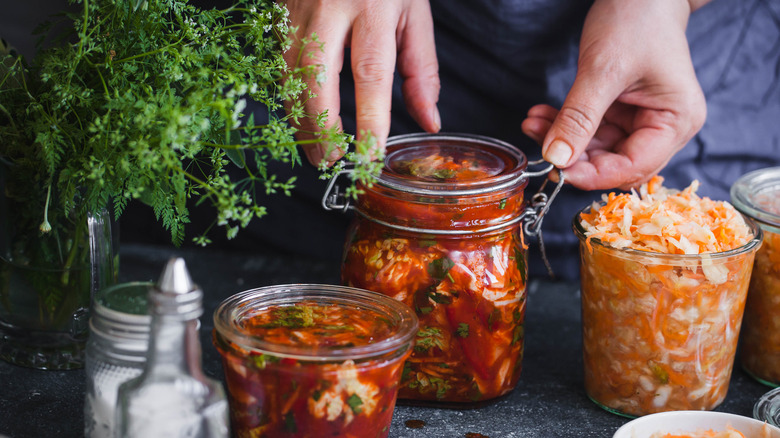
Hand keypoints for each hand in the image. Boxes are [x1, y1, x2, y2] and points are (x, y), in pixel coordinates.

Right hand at [282, 0, 440, 166]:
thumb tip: (428, 121)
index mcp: (373, 4)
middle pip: (317, 75)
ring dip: (301, 118)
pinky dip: (288, 96)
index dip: (370, 119)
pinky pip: (278, 61)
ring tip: (317, 150)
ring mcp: (298, 6)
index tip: (371, 154)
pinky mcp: (278, 9)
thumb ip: (421, 69)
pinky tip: (301, 118)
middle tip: (332, 161)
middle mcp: (331, 5)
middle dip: (322, 126)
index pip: (371, 73)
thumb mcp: (415, 13)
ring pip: (289, 71)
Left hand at [521, 0, 707, 190]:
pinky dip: (568, 126)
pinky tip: (542, 117)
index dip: (594, 174)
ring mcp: (644, 119)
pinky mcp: (625, 111)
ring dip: (565, 140)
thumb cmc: (636, 19)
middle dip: (575, 157)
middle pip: (617, 163)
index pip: (634, 167)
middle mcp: (666, 126)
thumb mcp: (603, 70)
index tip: (557, 170)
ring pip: (600, 149)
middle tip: (540, 147)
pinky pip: (594, 131)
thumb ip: (579, 117)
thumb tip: (556, 158)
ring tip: (534, 123)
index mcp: (677, 121)